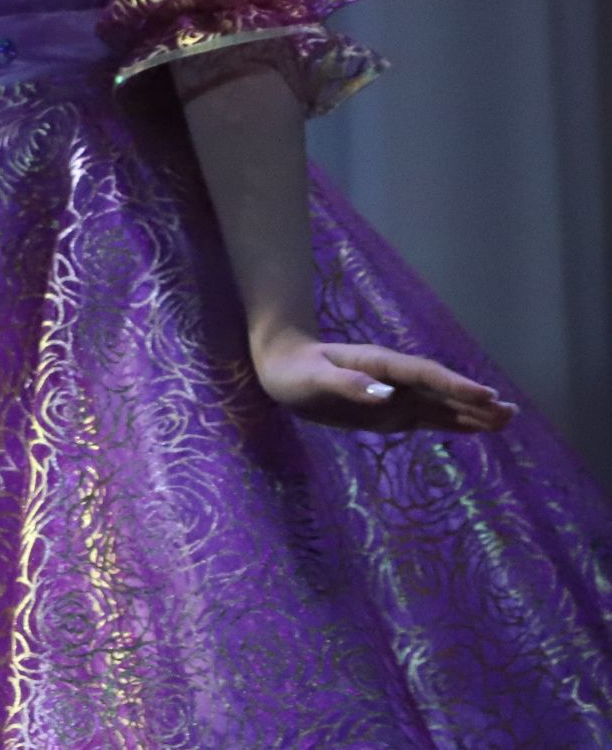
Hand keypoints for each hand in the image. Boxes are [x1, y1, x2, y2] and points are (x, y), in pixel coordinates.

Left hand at [254, 332, 515, 434]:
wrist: (284, 367)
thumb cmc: (294, 371)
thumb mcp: (313, 379)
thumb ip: (347, 385)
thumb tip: (386, 394)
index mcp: (379, 365)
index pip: (424, 375)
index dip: (454, 385)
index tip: (485, 396)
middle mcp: (394, 379)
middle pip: (441, 389)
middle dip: (475, 401)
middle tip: (511, 413)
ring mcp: (395, 394)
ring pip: (441, 404)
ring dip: (472, 412)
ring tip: (507, 420)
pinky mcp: (391, 410)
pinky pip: (427, 416)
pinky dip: (453, 423)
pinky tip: (475, 428)